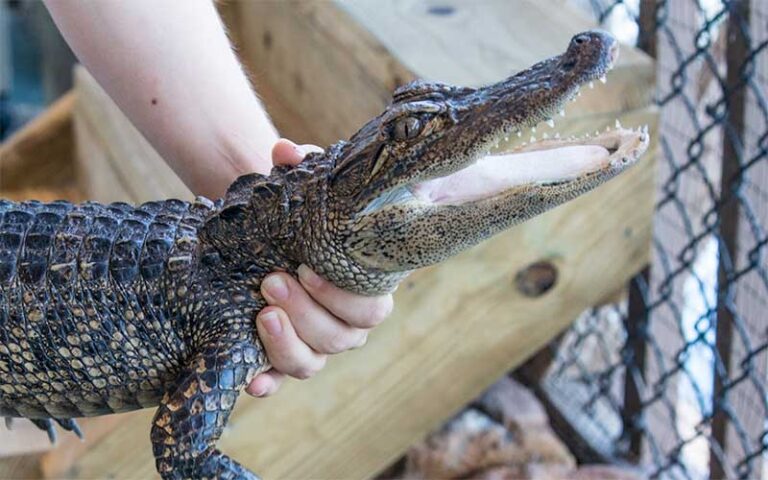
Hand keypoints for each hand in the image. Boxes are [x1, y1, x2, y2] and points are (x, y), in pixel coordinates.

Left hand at [245, 139, 393, 396]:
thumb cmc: (304, 210)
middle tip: (272, 282)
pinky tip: (251, 381)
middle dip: (308, 313)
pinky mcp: (285, 353)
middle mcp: (345, 321)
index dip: (344, 296)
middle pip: (342, 337)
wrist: (273, 229)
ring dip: (287, 344)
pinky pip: (282, 377)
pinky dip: (268, 382)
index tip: (309, 268)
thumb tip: (285, 152)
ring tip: (260, 313)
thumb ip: (304, 165)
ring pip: (314, 361)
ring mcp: (316, 341)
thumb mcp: (306, 185)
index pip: (372, 306)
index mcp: (364, 286)